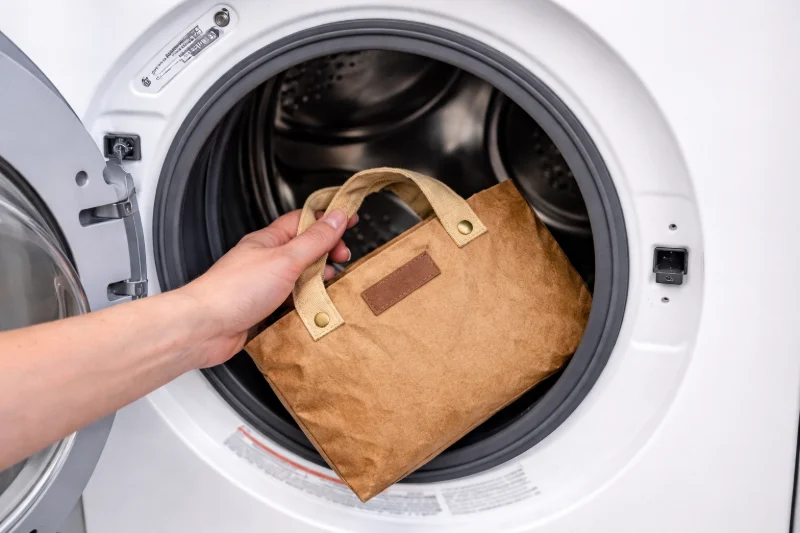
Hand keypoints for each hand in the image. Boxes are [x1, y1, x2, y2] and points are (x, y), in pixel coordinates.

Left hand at [180, 209, 356, 366]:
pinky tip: (313, 310)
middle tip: (342, 259)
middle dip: (327, 254)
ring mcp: (264, 286)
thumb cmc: (234, 290)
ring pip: (300, 279)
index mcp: (269, 240)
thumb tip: (336, 217)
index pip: (304, 220)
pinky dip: (305, 306)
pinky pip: (292, 304)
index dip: (329, 218)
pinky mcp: (263, 310)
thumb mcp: (286, 259)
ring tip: (329, 286)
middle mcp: (266, 260)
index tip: (350, 219)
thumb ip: (315, 239)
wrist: (204, 328)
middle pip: (306, 250)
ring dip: (317, 282)